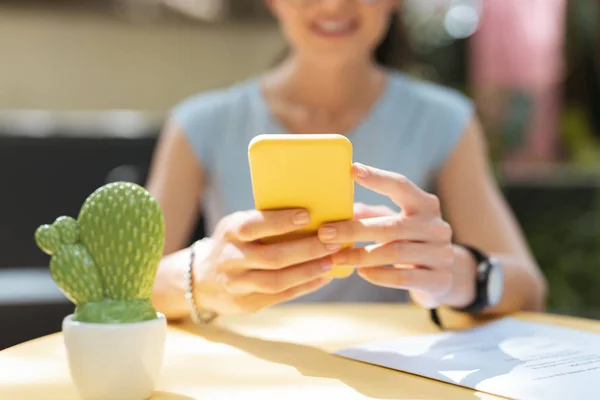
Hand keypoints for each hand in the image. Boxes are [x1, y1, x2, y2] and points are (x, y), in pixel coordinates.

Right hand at [193, 209, 340, 314]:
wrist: (201, 279)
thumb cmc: (234, 243)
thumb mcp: (238, 225)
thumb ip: (265, 220)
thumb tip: (314, 211)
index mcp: (230, 231)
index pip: (254, 225)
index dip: (281, 222)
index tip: (307, 216)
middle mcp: (231, 258)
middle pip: (272, 257)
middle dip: (306, 249)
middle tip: (333, 242)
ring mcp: (236, 284)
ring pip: (277, 281)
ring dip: (308, 271)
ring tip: (331, 262)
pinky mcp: (245, 303)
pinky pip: (279, 296)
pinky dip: (304, 286)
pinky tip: (322, 277)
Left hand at [318, 163, 462, 308]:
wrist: (443, 277)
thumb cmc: (408, 243)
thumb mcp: (393, 223)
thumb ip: (369, 215)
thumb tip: (337, 208)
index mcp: (425, 205)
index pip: (401, 186)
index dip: (377, 178)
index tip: (352, 170)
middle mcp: (437, 226)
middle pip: (392, 226)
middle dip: (355, 229)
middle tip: (325, 232)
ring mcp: (441, 254)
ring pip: (396, 252)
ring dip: (361, 255)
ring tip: (337, 257)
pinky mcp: (439, 280)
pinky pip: (403, 277)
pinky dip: (379, 275)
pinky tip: (361, 272)